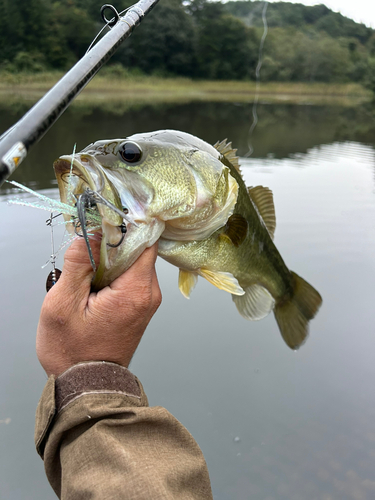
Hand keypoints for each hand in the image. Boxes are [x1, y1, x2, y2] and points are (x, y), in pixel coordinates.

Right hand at [36, 237, 160, 376]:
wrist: (87, 386)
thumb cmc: (72, 352)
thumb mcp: (63, 304)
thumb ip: (77, 263)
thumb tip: (91, 232)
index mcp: (136, 291)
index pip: (145, 240)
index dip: (125, 226)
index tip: (102, 223)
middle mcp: (149, 294)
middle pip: (140, 249)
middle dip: (112, 244)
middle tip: (85, 253)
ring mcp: (147, 301)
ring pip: (134, 262)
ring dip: (110, 260)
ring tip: (86, 274)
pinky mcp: (140, 306)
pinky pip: (131, 277)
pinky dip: (113, 273)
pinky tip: (93, 285)